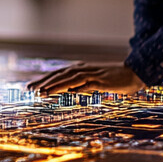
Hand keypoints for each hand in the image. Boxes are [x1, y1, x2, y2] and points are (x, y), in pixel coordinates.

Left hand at [27, 62, 144, 94]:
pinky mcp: (99, 81)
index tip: (31, 86)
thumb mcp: (93, 81)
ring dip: (54, 85)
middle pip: (59, 74)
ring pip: (68, 78)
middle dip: (43, 82)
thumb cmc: (113, 79)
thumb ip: (81, 85)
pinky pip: (83, 85)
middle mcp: (82, 69)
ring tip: (42, 92)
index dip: (43, 79)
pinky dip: (73, 88)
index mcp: (79, 69)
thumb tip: (69, 91)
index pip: (57, 73)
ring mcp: (91, 74)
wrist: (133, 74)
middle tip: (29, 89)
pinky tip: (65, 93)